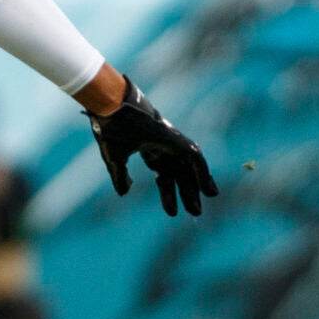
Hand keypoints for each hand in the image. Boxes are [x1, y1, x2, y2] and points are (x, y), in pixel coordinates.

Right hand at [90, 76, 218, 217]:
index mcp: (149, 149)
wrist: (109, 106)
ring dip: (200, 185)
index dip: (168, 194)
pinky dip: (203, 173)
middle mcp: (163, 146)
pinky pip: (195, 158)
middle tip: (196, 212)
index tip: (172, 212)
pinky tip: (209, 189)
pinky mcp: (175, 138)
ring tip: (206, 205)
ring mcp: (170, 141)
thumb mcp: (115, 159)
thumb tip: (124, 192)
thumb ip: (121, 176)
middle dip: (188, 193)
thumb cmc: (109, 128)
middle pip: (180, 174)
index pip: (164, 176)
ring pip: (191, 167)